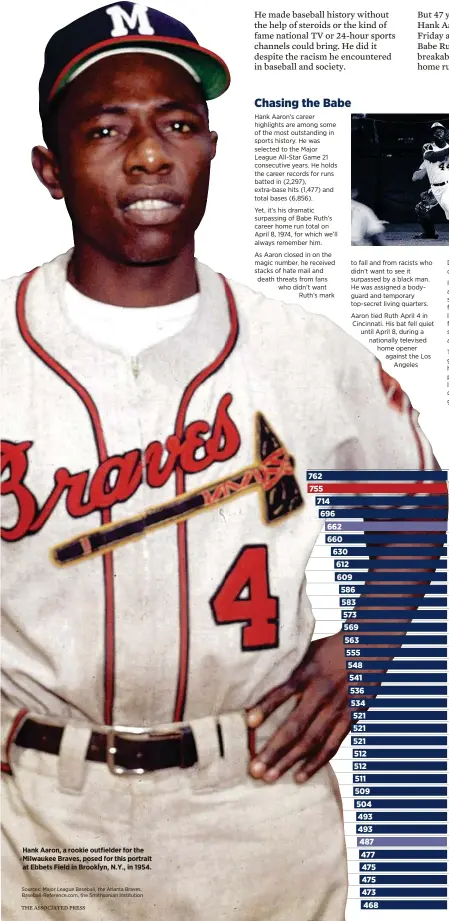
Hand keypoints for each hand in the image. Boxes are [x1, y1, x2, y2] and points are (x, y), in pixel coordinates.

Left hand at [247, 631, 350, 783]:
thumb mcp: (306, 650)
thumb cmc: (330, 649)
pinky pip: (332, 745)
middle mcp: (322, 692)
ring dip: (289, 761)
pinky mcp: (351, 718)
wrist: (369, 647)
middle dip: (273, 749)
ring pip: (311, 741)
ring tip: (269, 778)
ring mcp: (338, 708)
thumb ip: (287, 668)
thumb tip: (253, 683)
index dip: (266, 707)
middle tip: (254, 769)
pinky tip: (299, 777)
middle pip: (295, 725)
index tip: (248, 723)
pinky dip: (315, 763)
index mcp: (308, 672)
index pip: (283, 691)